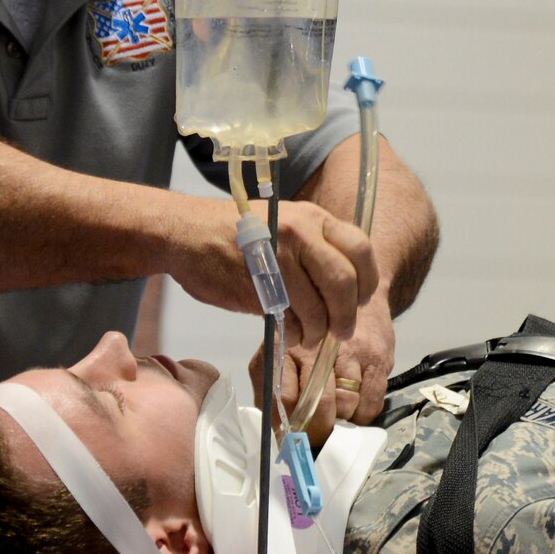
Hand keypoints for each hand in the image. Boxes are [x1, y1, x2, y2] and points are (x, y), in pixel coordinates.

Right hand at [169, 197, 378, 348]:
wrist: (185, 233)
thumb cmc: (233, 233)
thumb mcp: (283, 223)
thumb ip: (315, 246)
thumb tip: (346, 286)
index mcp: (312, 217)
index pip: (361, 250)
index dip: (368, 282)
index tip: (362, 300)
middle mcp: (300, 233)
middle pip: (345, 283)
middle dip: (347, 315)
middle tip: (342, 331)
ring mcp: (278, 259)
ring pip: (318, 307)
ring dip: (318, 331)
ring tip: (309, 336)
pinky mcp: (257, 286)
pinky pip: (290, 319)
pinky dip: (295, 333)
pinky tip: (289, 332)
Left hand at [259, 285, 396, 443]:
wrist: (351, 291)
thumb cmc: (311, 329)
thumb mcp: (281, 349)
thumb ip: (275, 386)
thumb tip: (279, 434)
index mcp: (284, 348)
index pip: (282, 400)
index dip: (288, 429)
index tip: (293, 442)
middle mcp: (315, 348)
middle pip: (317, 406)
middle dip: (318, 431)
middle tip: (318, 438)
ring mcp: (349, 352)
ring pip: (345, 406)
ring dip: (342, 420)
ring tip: (338, 415)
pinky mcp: (377, 358)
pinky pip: (371, 403)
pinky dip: (363, 415)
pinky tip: (356, 407)